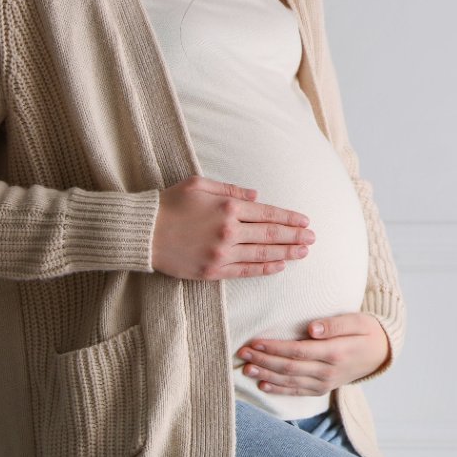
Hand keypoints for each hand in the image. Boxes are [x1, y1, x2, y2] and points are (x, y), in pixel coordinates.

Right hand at [151, 175, 315, 279]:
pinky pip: (246, 271)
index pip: (268, 214)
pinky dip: (265, 269)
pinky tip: (280, 266)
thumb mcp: (200, 184)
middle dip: (295, 236)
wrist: (142, 233)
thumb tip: (257, 197)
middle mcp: (229, 231)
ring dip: (287, 253)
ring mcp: (221, 253)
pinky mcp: (212, 271)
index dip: (290, 218)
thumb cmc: (169, 203)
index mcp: (228, 208)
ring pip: (263, 254)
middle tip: (313, 238)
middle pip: (271, 235)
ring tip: (304, 252)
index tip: (305, 221)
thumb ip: (231, 190)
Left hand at [236, 313, 390, 396]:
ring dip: (265, 375)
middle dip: (264, 361)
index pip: (298, 351)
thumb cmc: (367, 332)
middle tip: (243, 353)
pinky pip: (296, 391)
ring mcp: (324, 383)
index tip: (256, 342)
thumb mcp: (357, 321)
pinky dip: (278, 389)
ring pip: (289, 381)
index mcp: (336, 353)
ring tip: (246, 369)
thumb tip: (311, 328)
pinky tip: (262, 385)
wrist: (381, 354)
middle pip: (289, 368)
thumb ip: (335, 324)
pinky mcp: (322, 389)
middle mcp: (328, 372)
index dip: (275, 348)